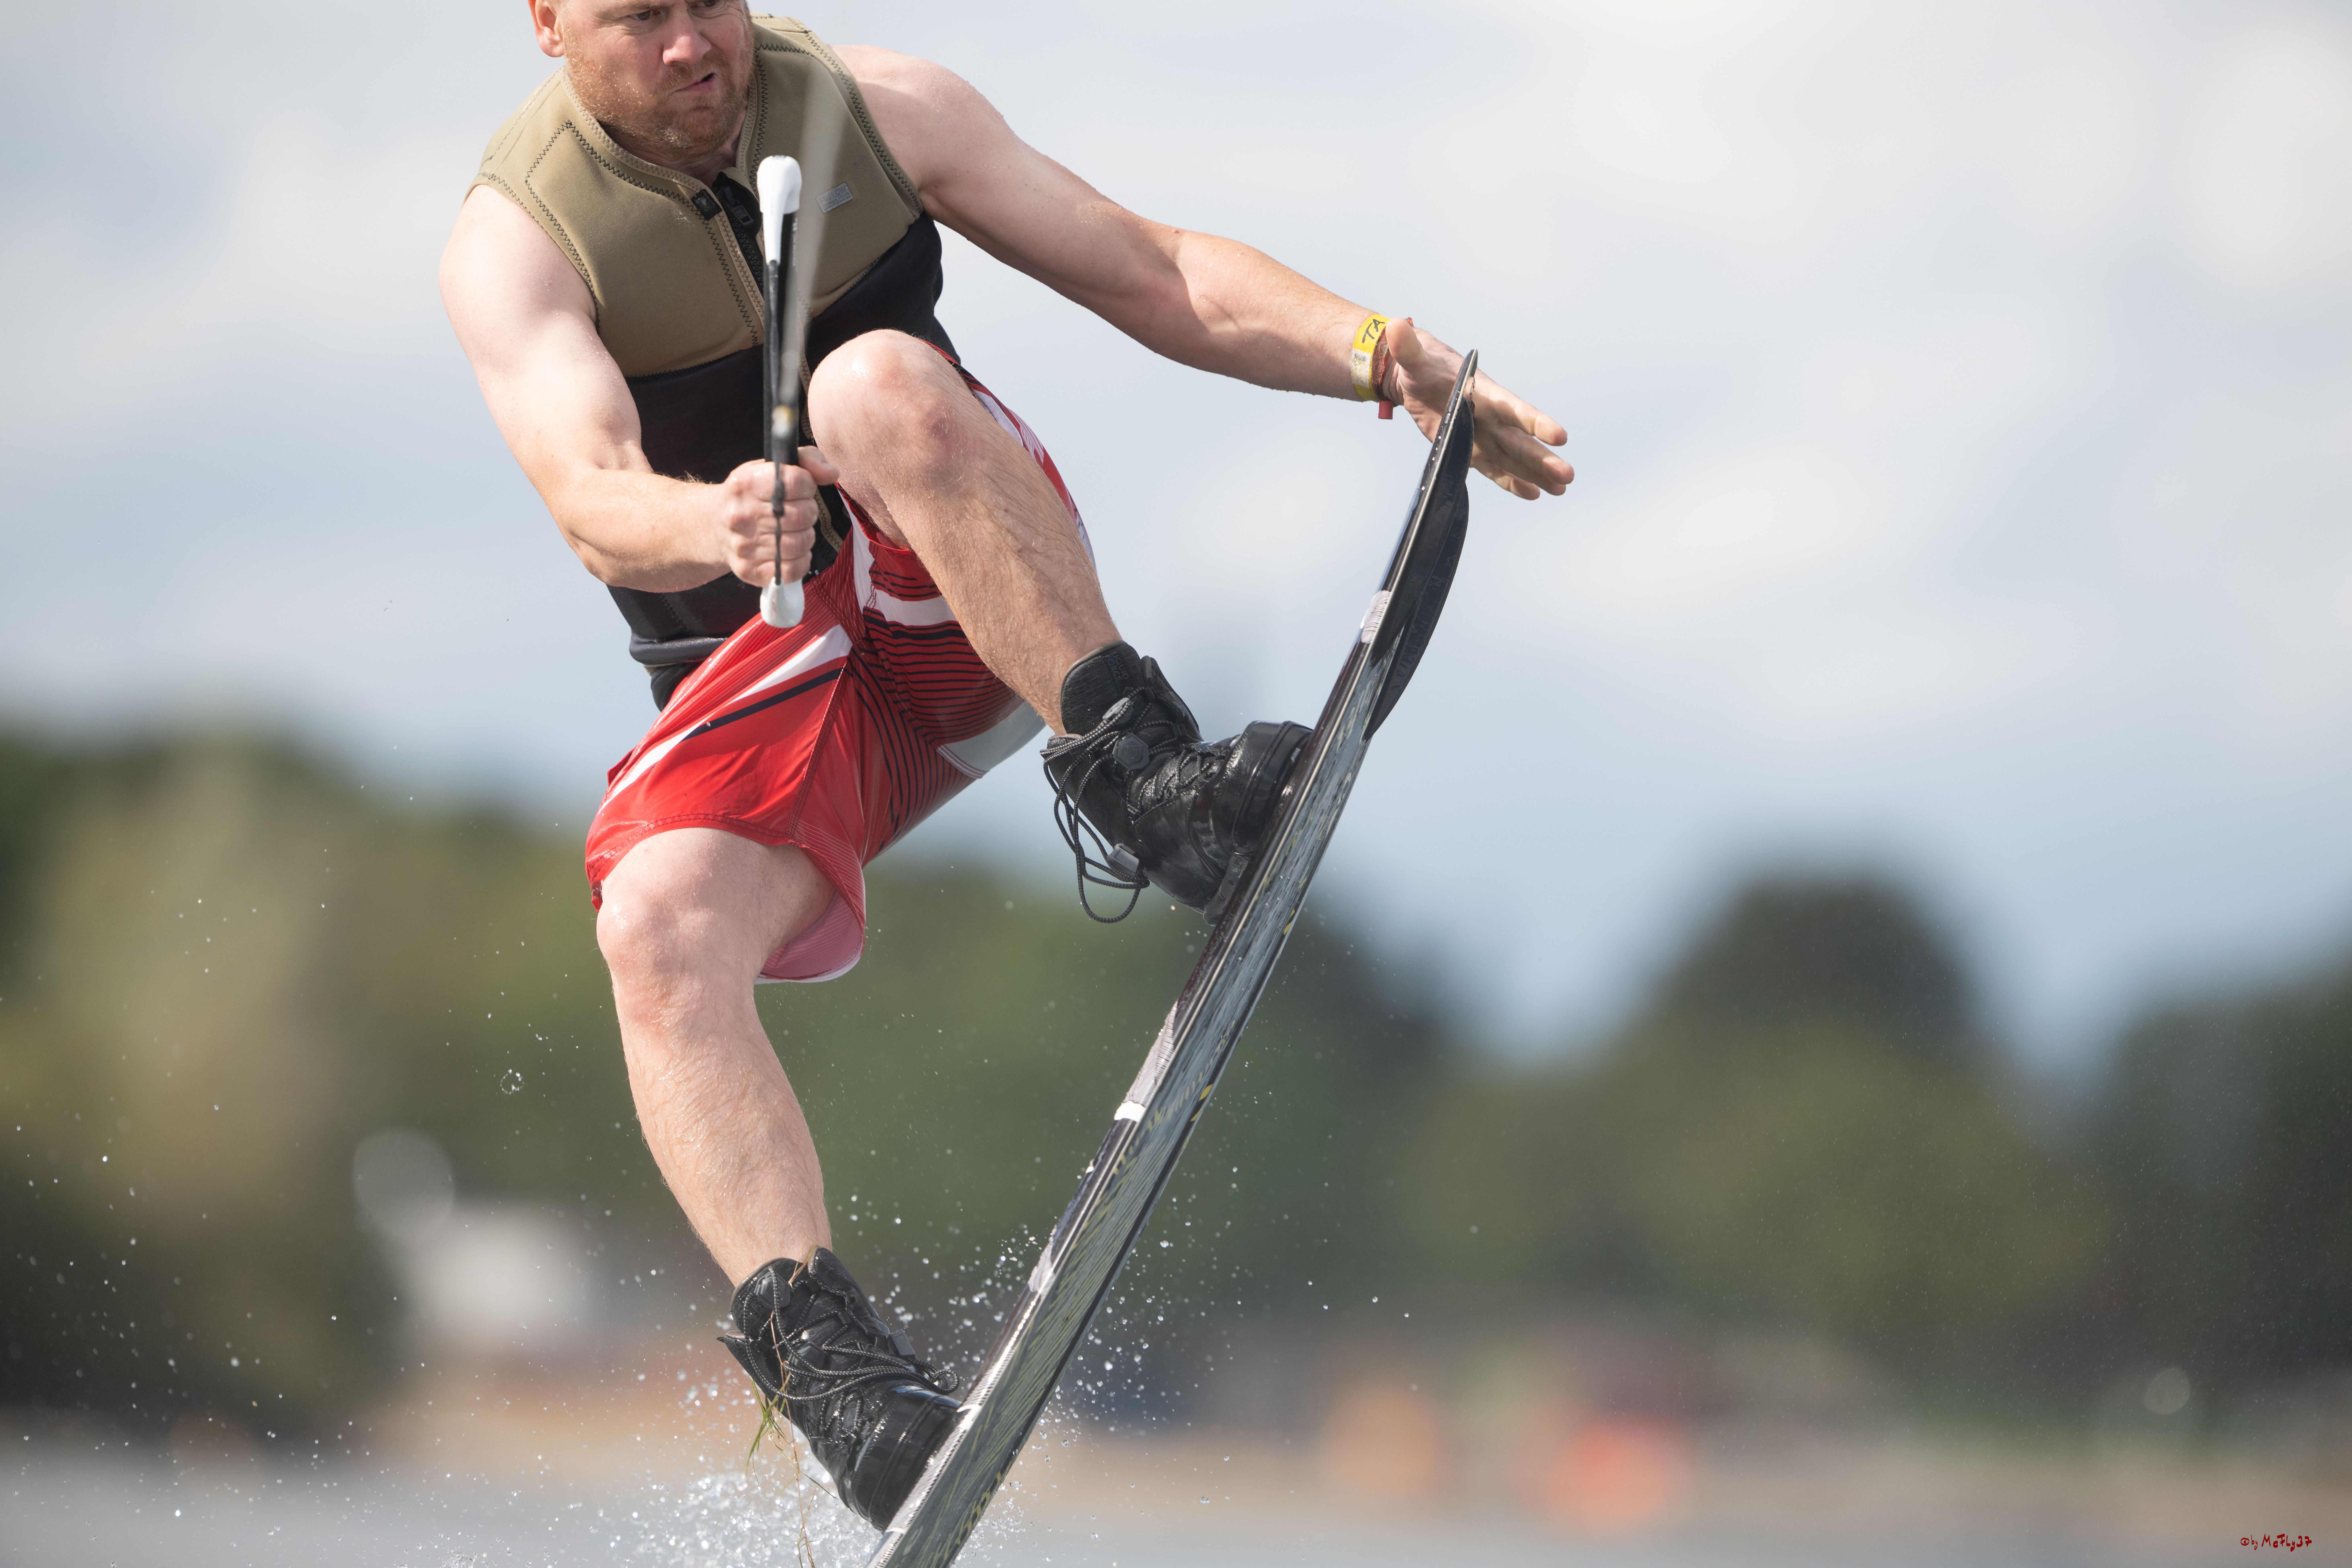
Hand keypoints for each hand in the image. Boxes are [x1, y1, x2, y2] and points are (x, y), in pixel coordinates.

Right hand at [715, 446, 840, 587]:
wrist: (713, 524)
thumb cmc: (751, 493)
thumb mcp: (772, 467)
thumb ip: (807, 461)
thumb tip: (832, 473)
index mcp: (746, 483)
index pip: (797, 482)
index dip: (808, 486)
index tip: (801, 489)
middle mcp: (741, 515)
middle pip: (802, 515)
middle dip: (809, 512)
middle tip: (798, 511)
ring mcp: (743, 546)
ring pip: (800, 543)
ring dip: (805, 536)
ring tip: (793, 530)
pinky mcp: (748, 570)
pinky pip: (792, 569)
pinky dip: (800, 560)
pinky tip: (792, 551)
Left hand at [1383, 320, 1572, 499]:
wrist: (1416, 379)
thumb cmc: (1420, 366)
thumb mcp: (1414, 359)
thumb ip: (1408, 349)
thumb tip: (1393, 327)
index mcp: (1482, 392)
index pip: (1513, 408)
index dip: (1535, 422)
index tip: (1560, 436)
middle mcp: (1489, 416)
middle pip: (1519, 440)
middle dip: (1542, 458)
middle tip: (1568, 475)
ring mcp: (1482, 435)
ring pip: (1513, 458)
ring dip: (1536, 474)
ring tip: (1562, 489)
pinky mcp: (1469, 451)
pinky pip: (1494, 469)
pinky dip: (1512, 482)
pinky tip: (1533, 493)